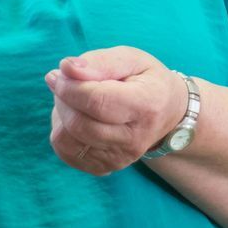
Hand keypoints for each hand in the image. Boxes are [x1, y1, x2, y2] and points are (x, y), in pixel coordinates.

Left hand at [47, 46, 185, 175]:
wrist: (167, 114)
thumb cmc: (146, 80)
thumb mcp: (131, 59)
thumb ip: (100, 62)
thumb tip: (66, 69)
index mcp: (146, 106)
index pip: (96, 101)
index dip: (70, 86)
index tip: (60, 72)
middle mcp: (135, 139)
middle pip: (78, 123)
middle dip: (62, 98)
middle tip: (65, 81)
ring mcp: (120, 158)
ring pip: (66, 139)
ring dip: (60, 114)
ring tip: (73, 99)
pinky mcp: (104, 168)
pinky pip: (65, 151)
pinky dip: (62, 130)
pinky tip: (77, 117)